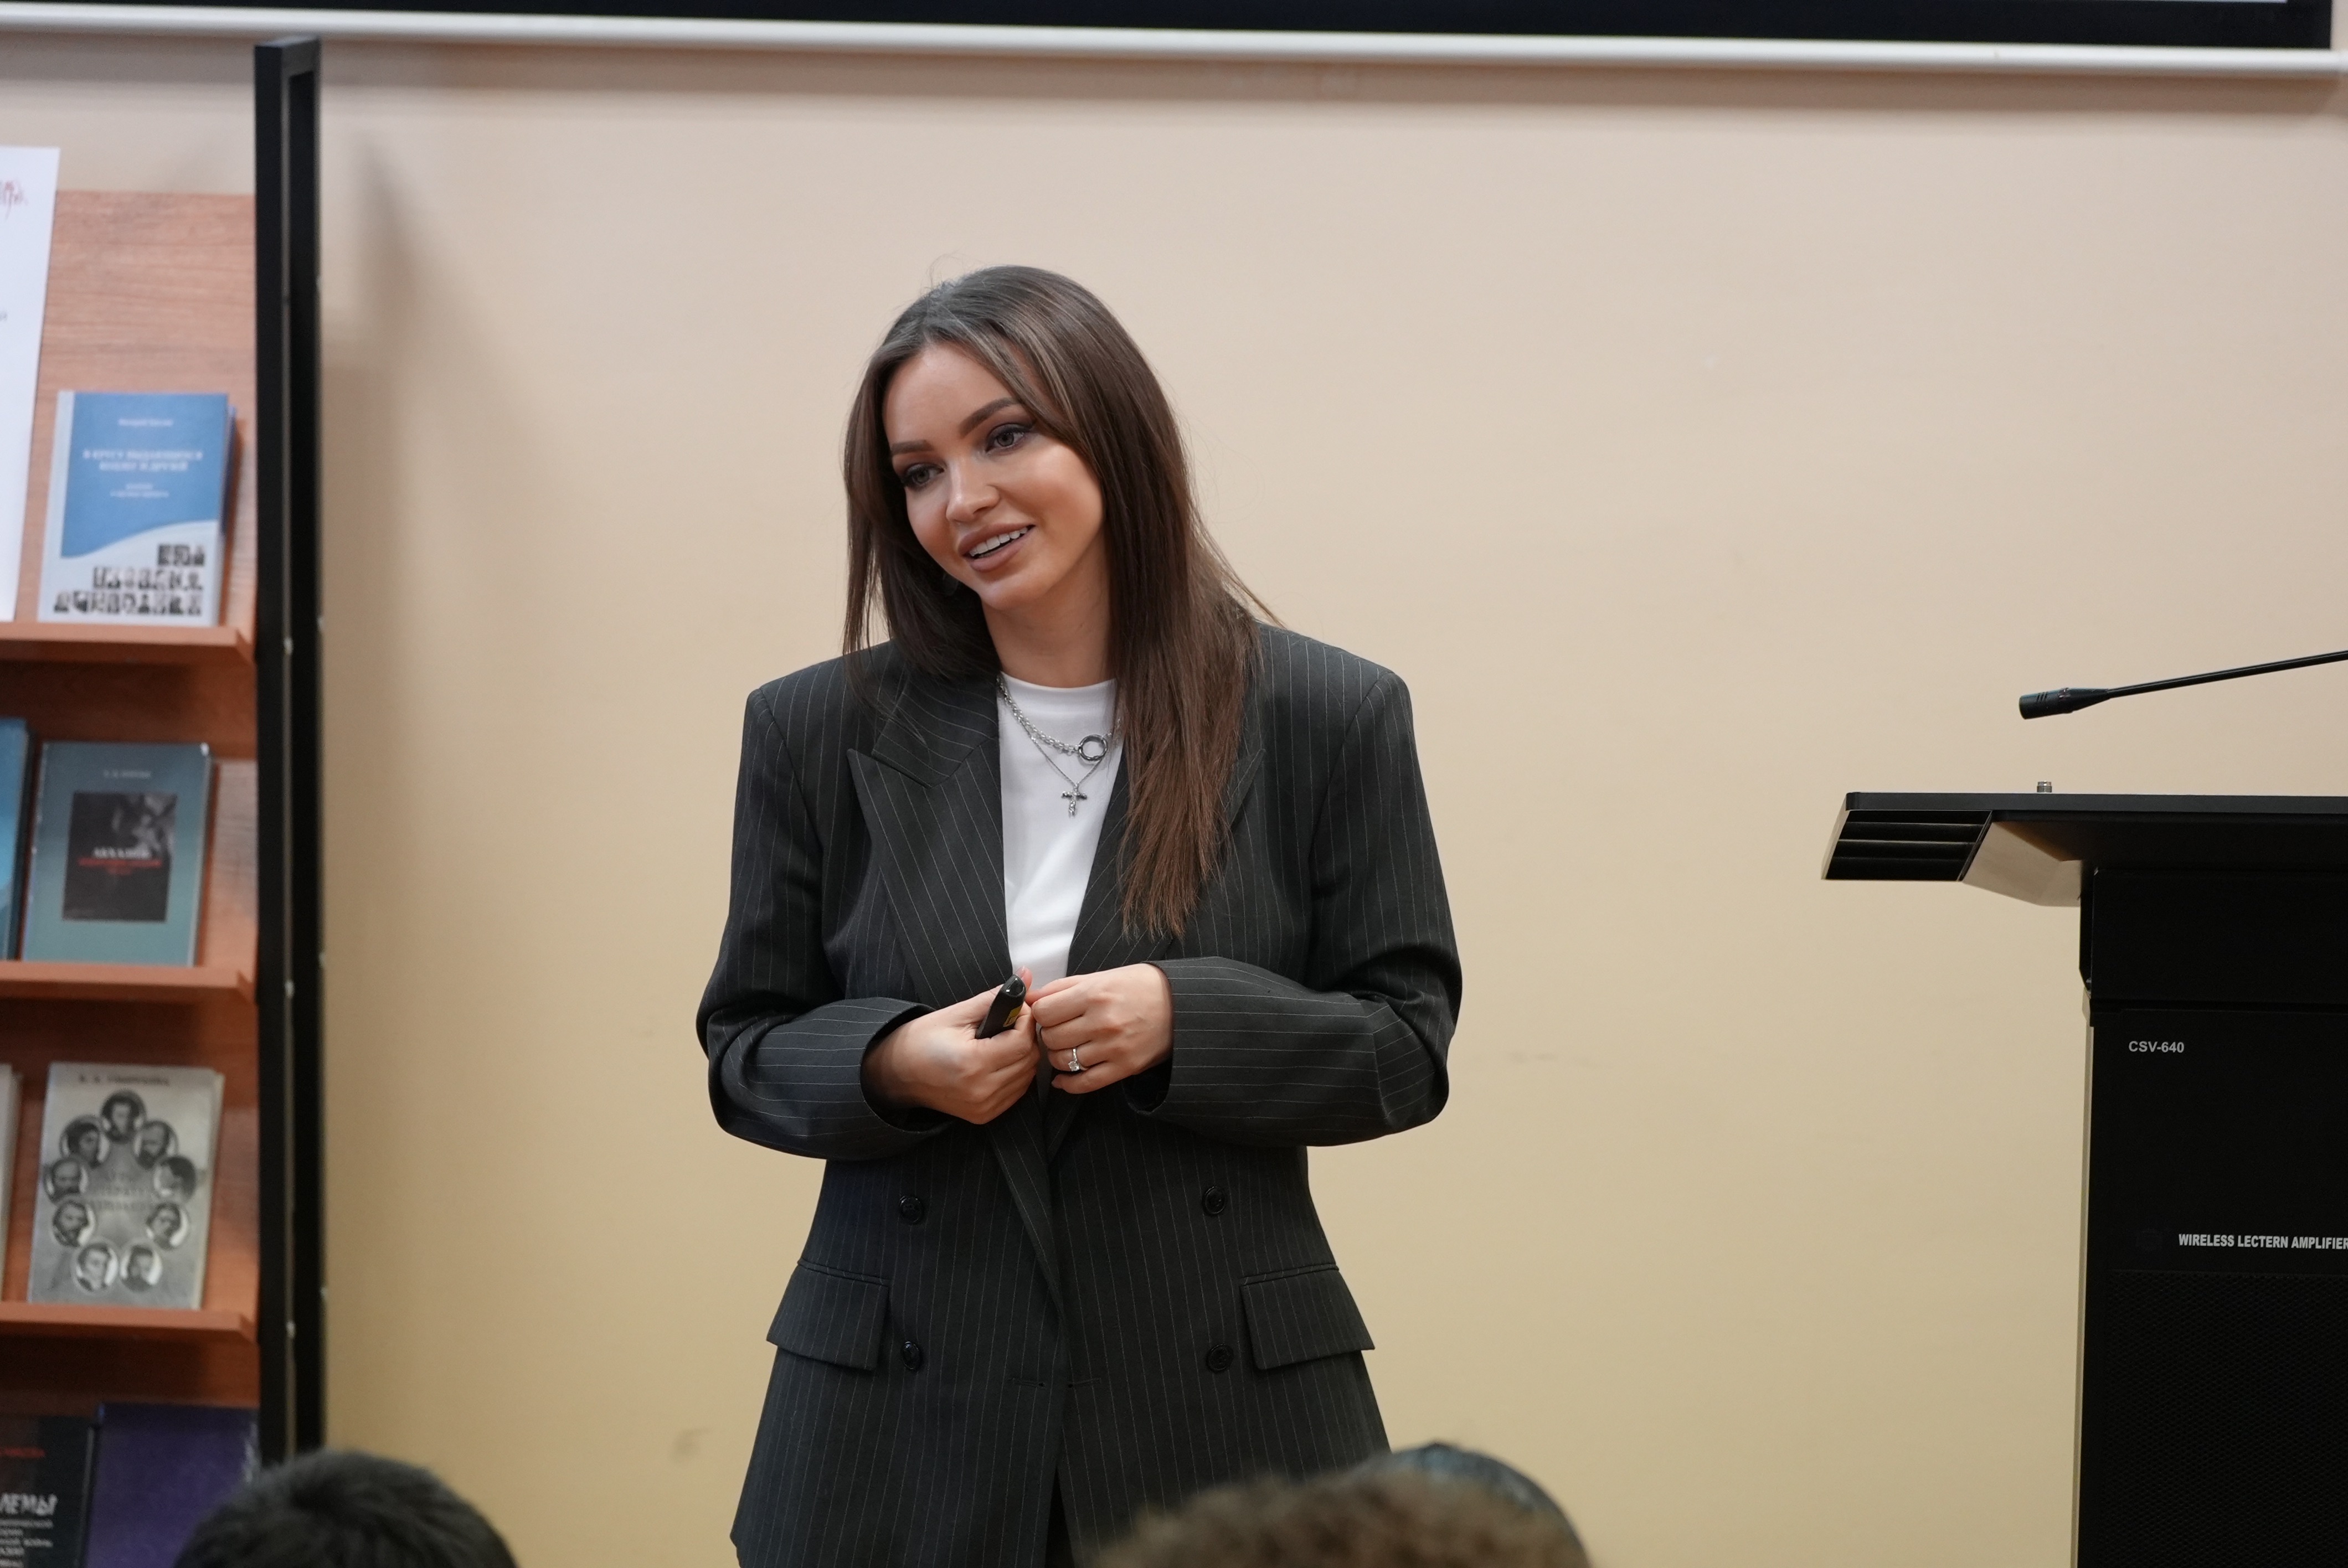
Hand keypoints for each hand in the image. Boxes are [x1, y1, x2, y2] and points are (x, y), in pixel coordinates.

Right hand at [864, 970, 1038, 1124]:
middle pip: (1028, 1060)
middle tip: (1011, 1023)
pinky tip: (999, 1061)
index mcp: (972, 1063)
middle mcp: (981, 1090)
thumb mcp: (956, 1013)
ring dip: (1022, 1056)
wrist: (896, 1073)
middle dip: (1026, 1036)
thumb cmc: (921, 1039)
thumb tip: (1026, 976)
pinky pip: (1016, 1092)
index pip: (1022, 1042)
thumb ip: (993, 998)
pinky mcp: (984, 1115)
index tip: (1017, 1009)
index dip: (1025, 1020)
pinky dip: (1015, 1074)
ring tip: (1003, 1041)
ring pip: (1027, 1077)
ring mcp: (983, 1106)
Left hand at [1030, 964, 1172, 1094]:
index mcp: (1094, 994)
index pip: (1045, 1012)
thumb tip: (1030, 998)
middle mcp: (1102, 1022)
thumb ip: (1063, 987)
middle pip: (1051, 1038)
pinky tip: (1063, 1079)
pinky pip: (1084, 1083)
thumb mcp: (1102, 976)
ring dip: (1059, 1057)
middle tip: (1061, 1030)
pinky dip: (1068, 1084)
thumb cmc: (1140, 986)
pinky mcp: (1124, 1068)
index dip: (1042, 1014)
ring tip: (1069, 1048)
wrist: (1182, 1004)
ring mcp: (1113, 1048)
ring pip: (1063, 1061)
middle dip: (1050, 1035)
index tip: (1051, 1014)